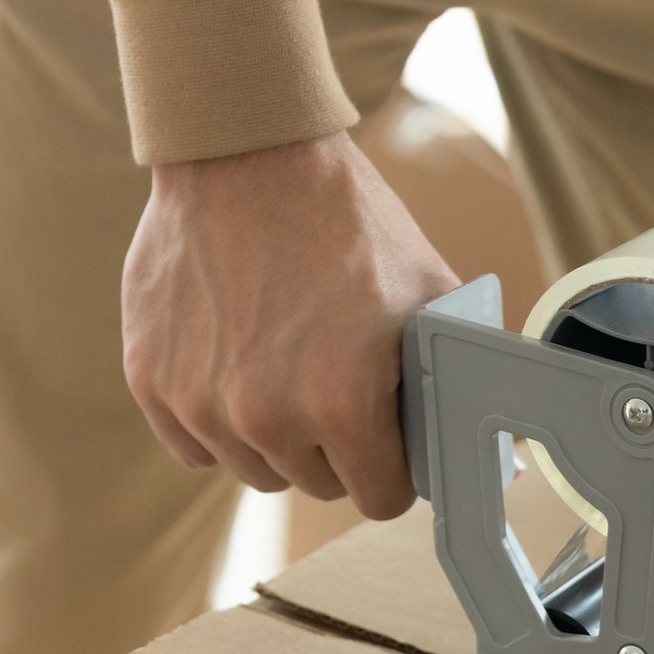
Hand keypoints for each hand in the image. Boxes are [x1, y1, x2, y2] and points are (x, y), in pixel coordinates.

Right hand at [122, 130, 458, 517]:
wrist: (245, 154)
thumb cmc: (348, 223)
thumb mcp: (431, 295)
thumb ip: (458, 378)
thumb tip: (503, 455)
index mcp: (343, 404)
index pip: (378, 499)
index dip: (393, 472)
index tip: (389, 443)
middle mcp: (266, 417)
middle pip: (318, 486)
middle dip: (337, 451)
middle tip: (338, 389)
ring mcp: (202, 403)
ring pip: (256, 471)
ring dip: (276, 440)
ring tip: (288, 371)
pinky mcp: (150, 381)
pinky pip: (194, 446)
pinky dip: (217, 422)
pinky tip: (237, 369)